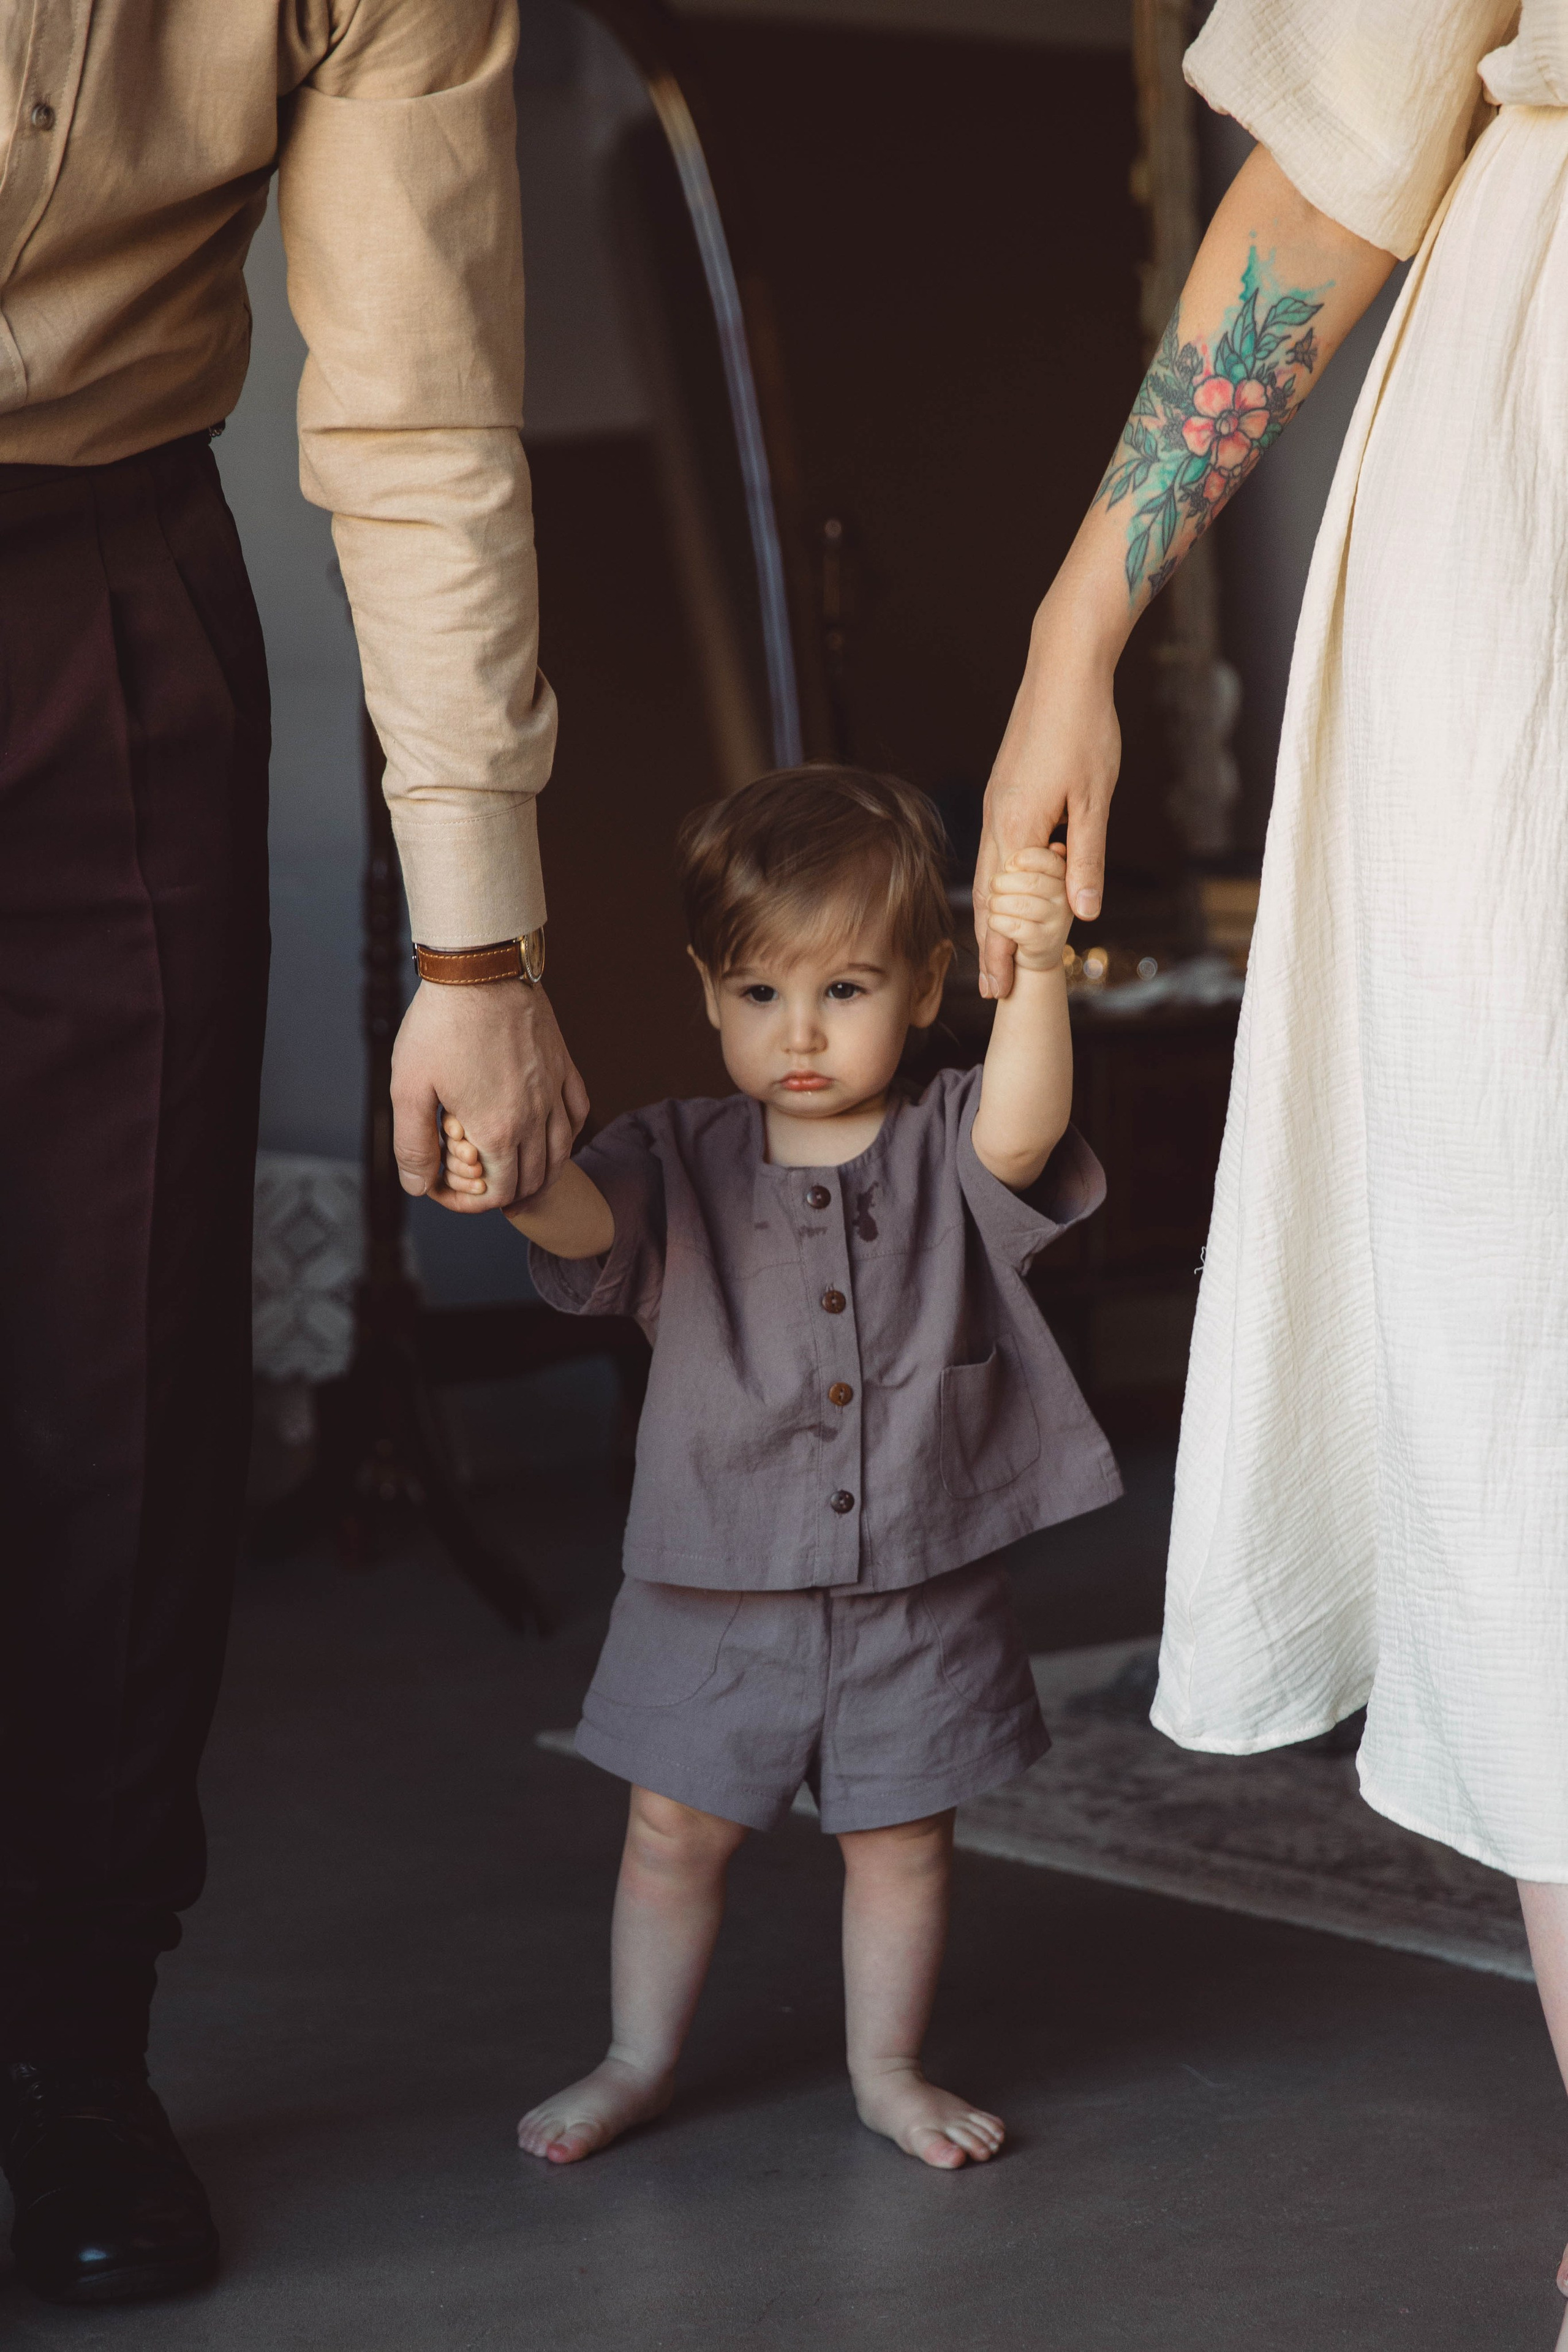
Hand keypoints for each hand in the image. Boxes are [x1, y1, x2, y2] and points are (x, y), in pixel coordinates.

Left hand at [391, 979, 587, 1212]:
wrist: (479, 969)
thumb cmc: (440, 1025)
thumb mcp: (409, 1088)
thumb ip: (413, 1145)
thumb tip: (419, 1187)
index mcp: (498, 1128)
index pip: (498, 1192)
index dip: (470, 1204)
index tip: (446, 1190)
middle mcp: (536, 1116)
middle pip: (532, 1179)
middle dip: (502, 1193)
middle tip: (473, 1183)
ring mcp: (555, 1091)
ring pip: (561, 1154)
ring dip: (538, 1175)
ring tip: (514, 1175)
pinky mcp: (564, 1067)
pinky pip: (577, 1115)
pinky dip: (565, 1138)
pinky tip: (549, 1137)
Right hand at [975, 628, 1120, 998]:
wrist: (1062, 668)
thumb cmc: (1085, 728)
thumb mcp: (1095, 800)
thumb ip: (1087, 859)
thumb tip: (1084, 914)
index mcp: (1016, 827)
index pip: (1005, 908)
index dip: (1004, 952)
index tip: (1003, 990)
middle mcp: (996, 820)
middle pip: (988, 899)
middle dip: (990, 946)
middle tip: (995, 990)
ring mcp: (996, 805)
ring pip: (989, 876)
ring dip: (992, 918)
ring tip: (997, 953)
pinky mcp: (1003, 793)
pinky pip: (995, 851)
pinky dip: (999, 885)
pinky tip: (1011, 894)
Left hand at [985, 846, 1070, 973]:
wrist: (1031, 954)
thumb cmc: (1024, 910)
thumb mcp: (1028, 881)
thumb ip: (1033, 863)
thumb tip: (1056, 846)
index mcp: (1064, 876)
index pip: (1049, 859)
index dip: (1024, 859)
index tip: (1008, 864)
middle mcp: (1066, 897)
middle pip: (1031, 882)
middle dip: (1002, 883)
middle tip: (993, 888)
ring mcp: (1058, 920)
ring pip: (1020, 905)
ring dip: (997, 904)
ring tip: (993, 905)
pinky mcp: (1046, 941)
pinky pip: (1015, 926)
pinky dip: (997, 922)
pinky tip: (996, 921)